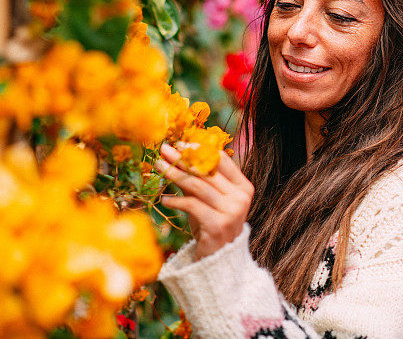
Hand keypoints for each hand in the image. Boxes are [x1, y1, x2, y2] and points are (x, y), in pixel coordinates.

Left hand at [157, 142, 254, 260]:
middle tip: (164, 149)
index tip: (181, 143)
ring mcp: (231, 212)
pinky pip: (192, 205)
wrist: (218, 259)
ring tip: (159, 166)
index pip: (222, 160)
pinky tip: (163, 200)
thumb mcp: (209, 199)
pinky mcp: (217, 225)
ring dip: (174, 174)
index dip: (200, 149)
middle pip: (206, 171)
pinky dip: (175, 202)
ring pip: (197, 185)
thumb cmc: (212, 223)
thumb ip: (200, 179)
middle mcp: (240, 198)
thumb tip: (177, 153)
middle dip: (182, 158)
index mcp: (244, 187)